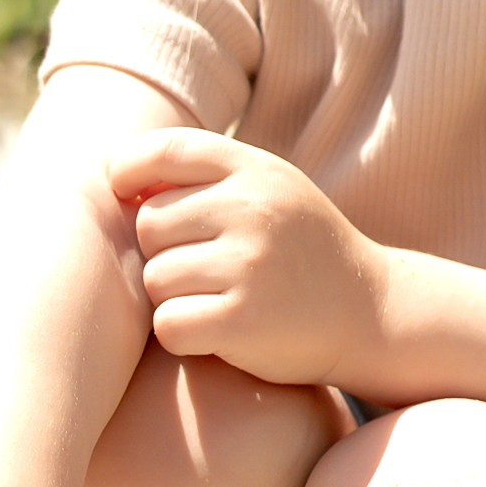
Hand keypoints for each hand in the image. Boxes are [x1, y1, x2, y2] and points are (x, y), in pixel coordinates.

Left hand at [109, 130, 385, 386]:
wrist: (372, 312)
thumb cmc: (300, 251)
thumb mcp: (269, 191)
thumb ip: (205, 176)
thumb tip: (113, 174)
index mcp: (254, 170)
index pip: (163, 151)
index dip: (128, 172)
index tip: (126, 196)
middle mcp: (251, 210)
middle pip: (148, 224)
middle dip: (162, 252)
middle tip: (202, 270)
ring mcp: (248, 265)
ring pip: (154, 280)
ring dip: (173, 299)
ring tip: (218, 300)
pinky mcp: (242, 321)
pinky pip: (168, 326)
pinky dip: (182, 335)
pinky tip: (216, 332)